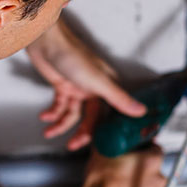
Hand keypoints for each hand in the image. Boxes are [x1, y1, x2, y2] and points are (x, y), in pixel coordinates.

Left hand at [26, 19, 145, 150]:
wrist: (46, 41)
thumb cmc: (73, 56)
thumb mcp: (98, 81)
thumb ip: (119, 99)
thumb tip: (141, 111)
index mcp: (106, 86)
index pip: (109, 114)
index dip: (105, 130)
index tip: (101, 145)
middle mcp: (93, 89)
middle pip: (89, 118)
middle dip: (81, 132)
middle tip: (73, 145)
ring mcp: (77, 88)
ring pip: (72, 114)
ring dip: (60, 124)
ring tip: (50, 132)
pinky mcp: (62, 86)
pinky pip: (59, 105)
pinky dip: (52, 112)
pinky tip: (45, 116)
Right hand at [74, 146, 166, 186]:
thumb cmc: (100, 185)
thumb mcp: (102, 151)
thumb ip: (111, 141)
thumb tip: (107, 137)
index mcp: (152, 160)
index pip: (155, 149)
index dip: (143, 149)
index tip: (135, 152)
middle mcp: (159, 178)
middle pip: (154, 168)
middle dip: (141, 168)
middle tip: (125, 169)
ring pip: (151, 185)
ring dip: (140, 184)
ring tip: (123, 186)